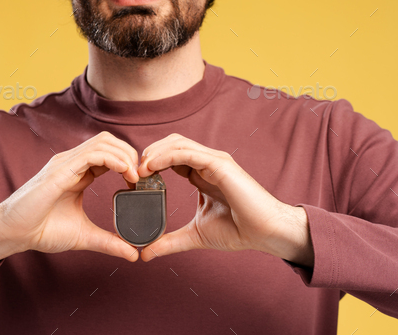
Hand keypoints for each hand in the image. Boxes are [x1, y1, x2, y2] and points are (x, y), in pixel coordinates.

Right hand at [0, 132, 140, 271]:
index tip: (141, 182)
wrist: (13, 233)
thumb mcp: (84, 235)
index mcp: (78, 172)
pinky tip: (124, 173)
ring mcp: (65, 163)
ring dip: (125, 155)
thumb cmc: (41, 229)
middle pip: (109, 141)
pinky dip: (113, 159)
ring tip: (135, 176)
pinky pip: (92, 153)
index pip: (110, 153)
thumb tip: (133, 254)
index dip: (129, 162)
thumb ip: (109, 242)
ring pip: (103, 142)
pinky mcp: (60, 169)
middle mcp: (72, 162)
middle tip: (142, 177)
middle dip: (131, 154)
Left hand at [136, 134, 313, 266]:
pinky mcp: (220, 164)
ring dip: (154, 152)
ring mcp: (214, 160)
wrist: (265, 233)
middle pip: (171, 144)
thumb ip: (170, 241)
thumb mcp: (195, 235)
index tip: (133, 178)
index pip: (170, 156)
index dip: (150, 163)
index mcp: (201, 173)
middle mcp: (207, 162)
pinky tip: (151, 167)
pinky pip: (188, 152)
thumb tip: (145, 254)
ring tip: (138, 168)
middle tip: (131, 171)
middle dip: (149, 153)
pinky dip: (166, 156)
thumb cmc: (238, 231)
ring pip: (177, 143)